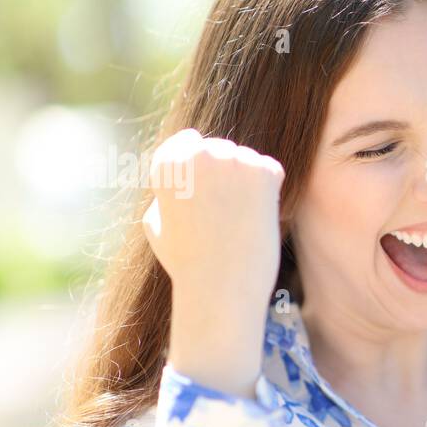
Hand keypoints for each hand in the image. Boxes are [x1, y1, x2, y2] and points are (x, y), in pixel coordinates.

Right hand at [141, 128, 285, 396]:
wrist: (219, 285)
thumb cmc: (187, 262)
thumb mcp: (156, 223)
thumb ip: (166, 192)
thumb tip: (179, 177)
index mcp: (167, 163)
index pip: (188, 140)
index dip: (200, 164)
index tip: (208, 187)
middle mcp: (198, 153)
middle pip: (220, 149)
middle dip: (226, 174)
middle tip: (226, 214)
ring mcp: (232, 159)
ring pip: (246, 160)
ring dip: (248, 182)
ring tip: (238, 221)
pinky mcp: (262, 171)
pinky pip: (270, 170)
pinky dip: (269, 191)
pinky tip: (257, 217)